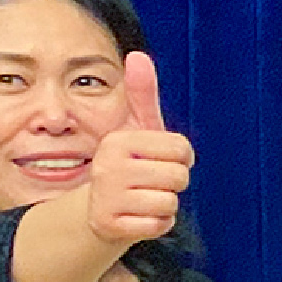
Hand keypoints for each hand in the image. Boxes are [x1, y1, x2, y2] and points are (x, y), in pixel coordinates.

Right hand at [80, 50, 197, 256]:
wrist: (99, 211)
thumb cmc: (129, 163)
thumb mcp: (136, 129)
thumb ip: (142, 94)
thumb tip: (136, 55)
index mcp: (118, 140)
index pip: (182, 149)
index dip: (181, 158)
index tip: (160, 160)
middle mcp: (107, 167)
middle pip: (179, 177)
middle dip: (173, 182)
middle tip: (151, 182)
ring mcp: (106, 199)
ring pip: (170, 203)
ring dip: (165, 204)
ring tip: (144, 198)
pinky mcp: (110, 226)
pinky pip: (160, 225)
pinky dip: (158, 224)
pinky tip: (140, 216)